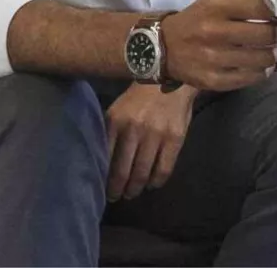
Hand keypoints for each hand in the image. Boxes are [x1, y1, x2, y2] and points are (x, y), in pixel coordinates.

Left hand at [105, 82, 197, 200]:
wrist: (168, 79)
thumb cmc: (138, 98)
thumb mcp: (117, 111)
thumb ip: (110, 134)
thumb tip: (101, 163)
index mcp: (116, 122)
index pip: (106, 159)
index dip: (104, 179)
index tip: (102, 190)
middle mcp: (134, 130)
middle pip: (123, 171)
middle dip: (118, 190)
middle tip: (117, 197)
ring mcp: (156, 135)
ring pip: (143, 173)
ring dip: (136, 188)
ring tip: (133, 193)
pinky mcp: (175, 139)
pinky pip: (164, 169)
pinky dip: (157, 181)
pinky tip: (152, 184)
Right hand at [160, 0, 276, 92]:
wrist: (164, 46)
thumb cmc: (200, 15)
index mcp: (217, 5)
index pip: (262, 8)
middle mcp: (214, 32)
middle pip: (266, 35)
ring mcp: (213, 59)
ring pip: (262, 59)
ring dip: (272, 54)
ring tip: (269, 48)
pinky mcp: (212, 80)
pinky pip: (251, 78)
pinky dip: (261, 72)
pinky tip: (258, 64)